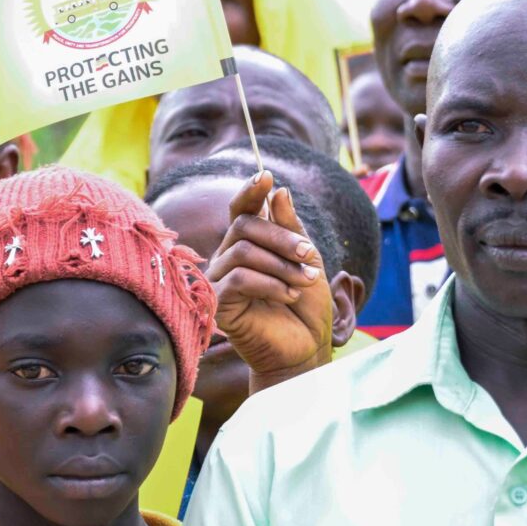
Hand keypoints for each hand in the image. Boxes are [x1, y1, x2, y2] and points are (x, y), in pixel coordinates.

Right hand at [207, 172, 333, 384]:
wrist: (305, 349)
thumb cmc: (305, 307)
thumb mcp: (307, 261)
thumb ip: (291, 227)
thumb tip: (278, 190)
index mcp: (249, 244)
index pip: (241, 210)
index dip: (250, 191)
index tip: (266, 176)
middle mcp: (229, 257)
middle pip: (244, 225)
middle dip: (281, 236)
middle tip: (308, 254)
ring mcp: (221, 279)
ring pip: (243, 250)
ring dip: (281, 263)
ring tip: (304, 282)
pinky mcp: (218, 303)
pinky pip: (239, 277)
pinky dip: (270, 283)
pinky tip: (288, 295)